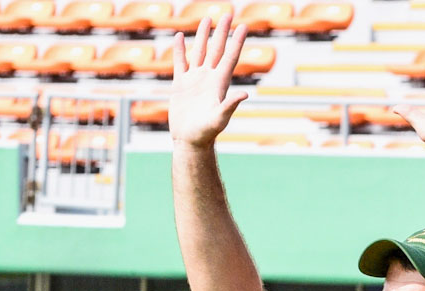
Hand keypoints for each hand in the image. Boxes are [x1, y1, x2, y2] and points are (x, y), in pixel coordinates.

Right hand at [168, 16, 249, 147]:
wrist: (189, 140)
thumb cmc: (206, 132)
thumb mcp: (219, 119)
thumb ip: (230, 105)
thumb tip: (244, 94)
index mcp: (219, 83)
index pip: (230, 56)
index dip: (236, 41)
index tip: (243, 26)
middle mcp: (208, 77)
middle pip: (217, 49)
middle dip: (222, 32)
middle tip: (227, 14)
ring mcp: (194, 79)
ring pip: (200, 51)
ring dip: (203, 36)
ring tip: (206, 19)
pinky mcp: (180, 84)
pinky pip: (180, 62)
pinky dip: (180, 49)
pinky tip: (181, 37)